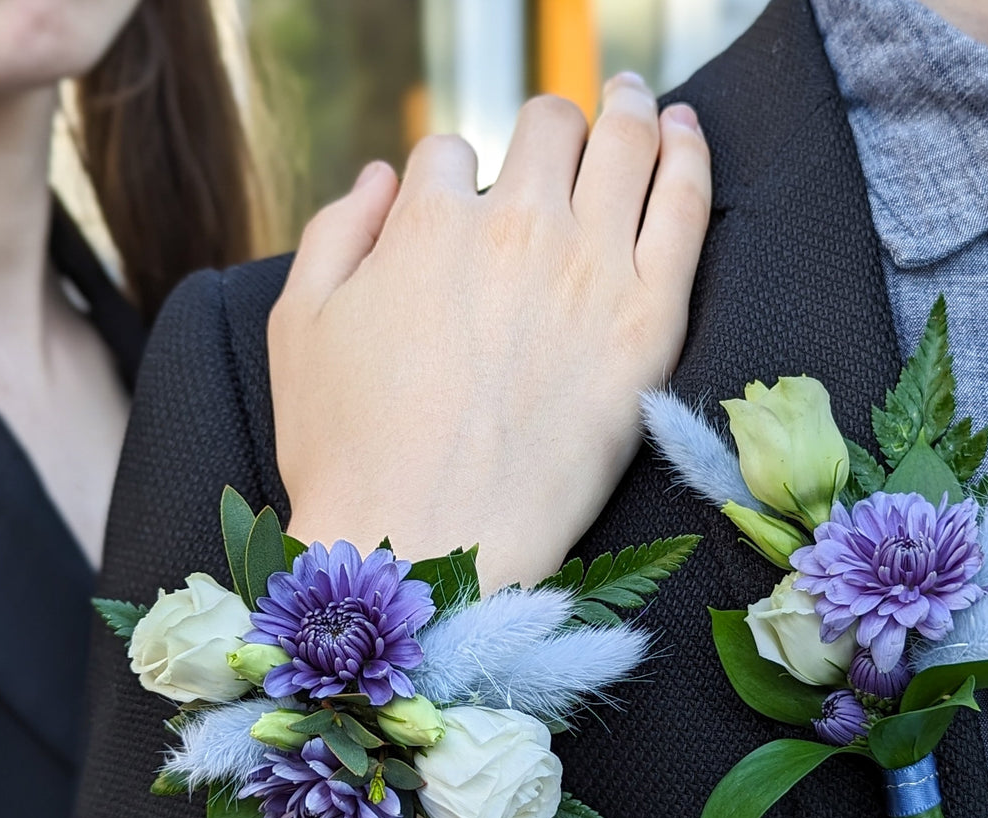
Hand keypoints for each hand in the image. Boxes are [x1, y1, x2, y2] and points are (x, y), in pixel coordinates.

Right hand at [269, 74, 709, 590]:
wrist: (426, 546)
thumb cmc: (349, 453)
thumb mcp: (298, 328)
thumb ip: (337, 232)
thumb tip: (385, 177)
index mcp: (428, 221)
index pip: (450, 154)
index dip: (453, 180)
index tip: (465, 215)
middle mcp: (515, 226)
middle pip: (548, 128)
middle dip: (549, 124)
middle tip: (562, 134)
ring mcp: (589, 269)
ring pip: (623, 144)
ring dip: (625, 109)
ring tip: (633, 100)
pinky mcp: (647, 322)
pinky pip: (686, 207)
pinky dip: (689, 155)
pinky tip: (684, 132)